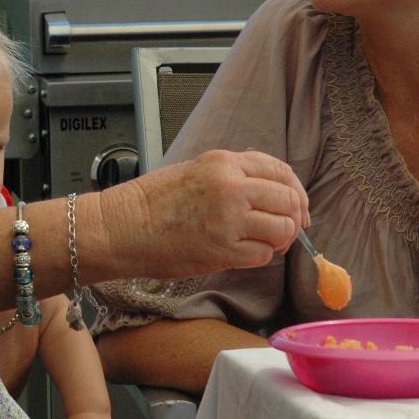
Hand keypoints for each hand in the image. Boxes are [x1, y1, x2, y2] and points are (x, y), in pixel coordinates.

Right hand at [98, 149, 308, 279]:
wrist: (122, 228)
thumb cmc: (151, 202)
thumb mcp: (195, 170)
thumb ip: (232, 175)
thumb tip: (269, 190)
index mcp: (224, 162)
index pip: (280, 171)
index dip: (295, 190)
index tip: (296, 205)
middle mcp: (231, 187)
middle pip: (288, 200)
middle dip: (293, 217)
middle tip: (285, 228)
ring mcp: (229, 220)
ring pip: (282, 229)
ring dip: (278, 239)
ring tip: (263, 242)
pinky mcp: (223, 251)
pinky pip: (263, 254)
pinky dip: (260, 256)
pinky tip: (243, 253)